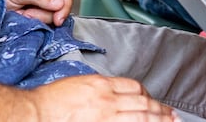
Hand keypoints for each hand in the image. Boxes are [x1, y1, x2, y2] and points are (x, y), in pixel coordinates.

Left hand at [0, 0, 74, 26]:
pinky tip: (22, 19)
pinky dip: (33, 23)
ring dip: (38, 19)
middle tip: (29, 14)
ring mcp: (38, 5)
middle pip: (61, 6)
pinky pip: (41, 23)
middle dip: (48, 14)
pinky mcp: (32, 17)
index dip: (66, 4)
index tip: (58, 19)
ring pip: (51, 17)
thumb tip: (60, 3)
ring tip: (22, 14)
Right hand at [31, 74, 175, 119]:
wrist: (34, 114)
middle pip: (142, 103)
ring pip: (140, 117)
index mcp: (101, 85)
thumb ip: (99, 89)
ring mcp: (106, 117)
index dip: (147, 94)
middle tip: (171, 115)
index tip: (153, 100)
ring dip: (157, 119)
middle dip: (159, 109)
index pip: (134, 87)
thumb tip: (114, 95)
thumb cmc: (49, 102)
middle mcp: (107, 100)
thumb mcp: (78, 85)